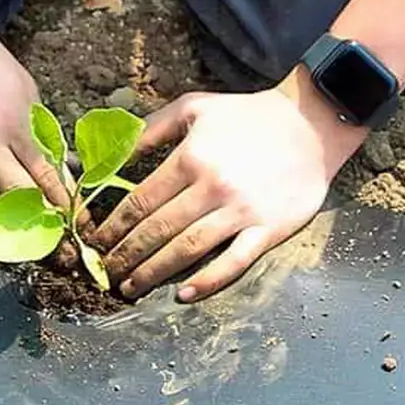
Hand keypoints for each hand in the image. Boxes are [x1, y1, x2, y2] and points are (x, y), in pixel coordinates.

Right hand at [0, 7, 62, 208]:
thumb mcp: (22, 86)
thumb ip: (37, 127)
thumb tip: (53, 162)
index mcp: (11, 124)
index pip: (43, 176)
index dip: (59, 200)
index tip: (71, 218)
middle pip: (13, 199)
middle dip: (34, 217)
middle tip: (47, 230)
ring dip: (0, 211)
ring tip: (14, 219)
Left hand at [87, 78, 359, 301]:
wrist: (310, 125)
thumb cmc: (247, 116)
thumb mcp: (193, 108)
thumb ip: (149, 130)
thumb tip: (109, 152)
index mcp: (191, 157)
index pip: (140, 201)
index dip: (113, 226)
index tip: (95, 242)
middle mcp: (213, 187)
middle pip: (158, 230)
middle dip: (126, 255)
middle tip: (105, 273)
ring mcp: (242, 211)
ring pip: (188, 249)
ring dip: (154, 272)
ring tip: (131, 287)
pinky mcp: (269, 229)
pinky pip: (234, 262)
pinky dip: (208, 282)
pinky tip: (183, 295)